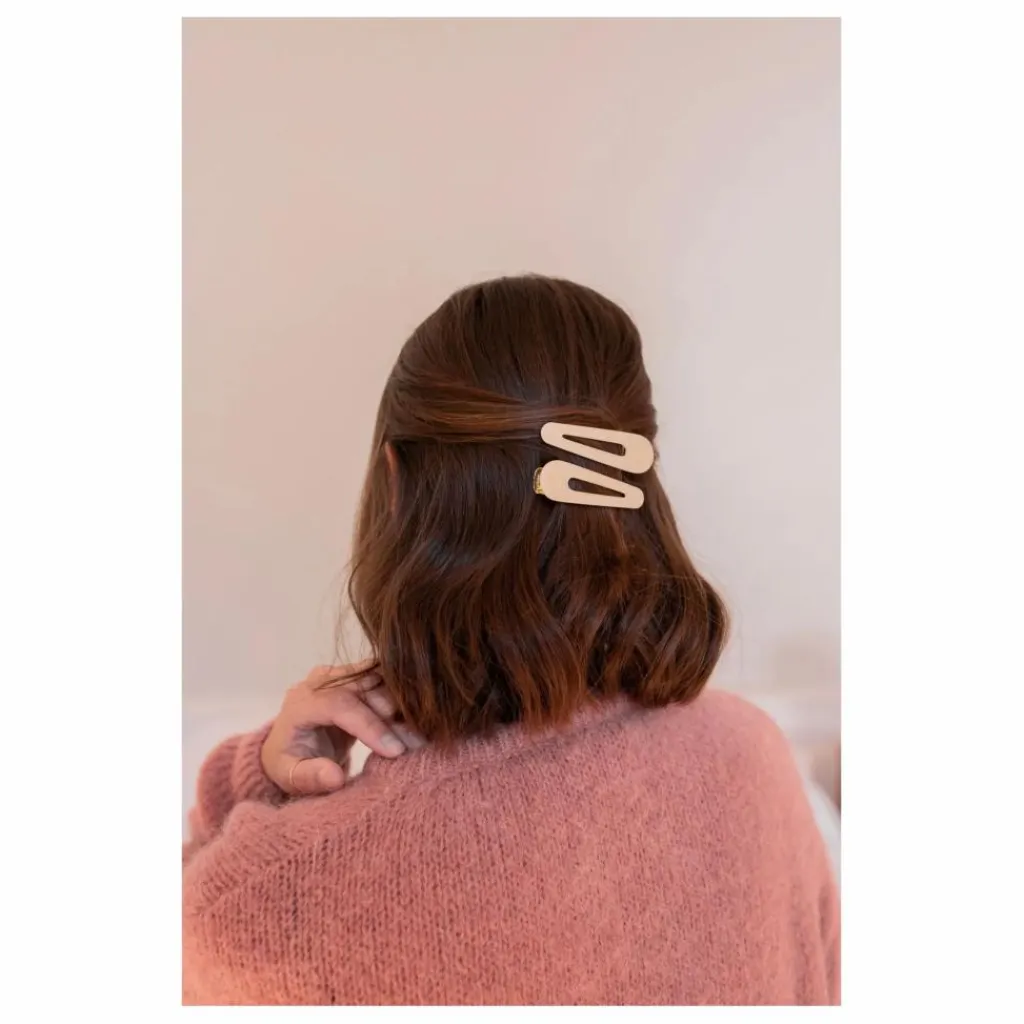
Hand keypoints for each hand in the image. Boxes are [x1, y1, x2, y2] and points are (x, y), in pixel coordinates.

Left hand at [260, 662, 422, 796]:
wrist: (293, 744)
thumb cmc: (291, 763)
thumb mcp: (290, 777)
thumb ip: (310, 777)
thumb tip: (335, 777)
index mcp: (302, 703)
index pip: (339, 704)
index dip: (369, 725)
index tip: (394, 751)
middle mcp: (321, 681)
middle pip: (363, 686)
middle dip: (392, 715)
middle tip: (415, 744)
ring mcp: (341, 675)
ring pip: (379, 679)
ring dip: (402, 707)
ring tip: (420, 736)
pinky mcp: (358, 677)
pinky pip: (385, 681)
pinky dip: (402, 700)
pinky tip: (417, 722)